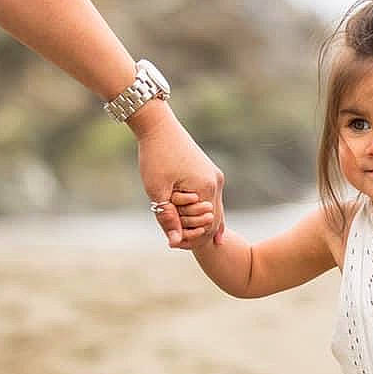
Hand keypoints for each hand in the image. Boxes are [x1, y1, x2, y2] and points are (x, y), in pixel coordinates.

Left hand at [131, 101, 224, 247]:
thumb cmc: (156, 157)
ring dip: (201, 221)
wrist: (159, 127)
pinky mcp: (210, 172)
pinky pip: (211, 198)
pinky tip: (204, 220)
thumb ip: (168, 218)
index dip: (191, 239)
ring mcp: (215, 177)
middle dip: (198, 233)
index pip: (205, 226)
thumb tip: (175, 243)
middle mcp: (216, 183)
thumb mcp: (157, 191)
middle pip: (214, 220)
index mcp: (206, 188)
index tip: (174, 246)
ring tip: (188, 236)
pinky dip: (204, 210)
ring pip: (215, 209)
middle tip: (181, 246)